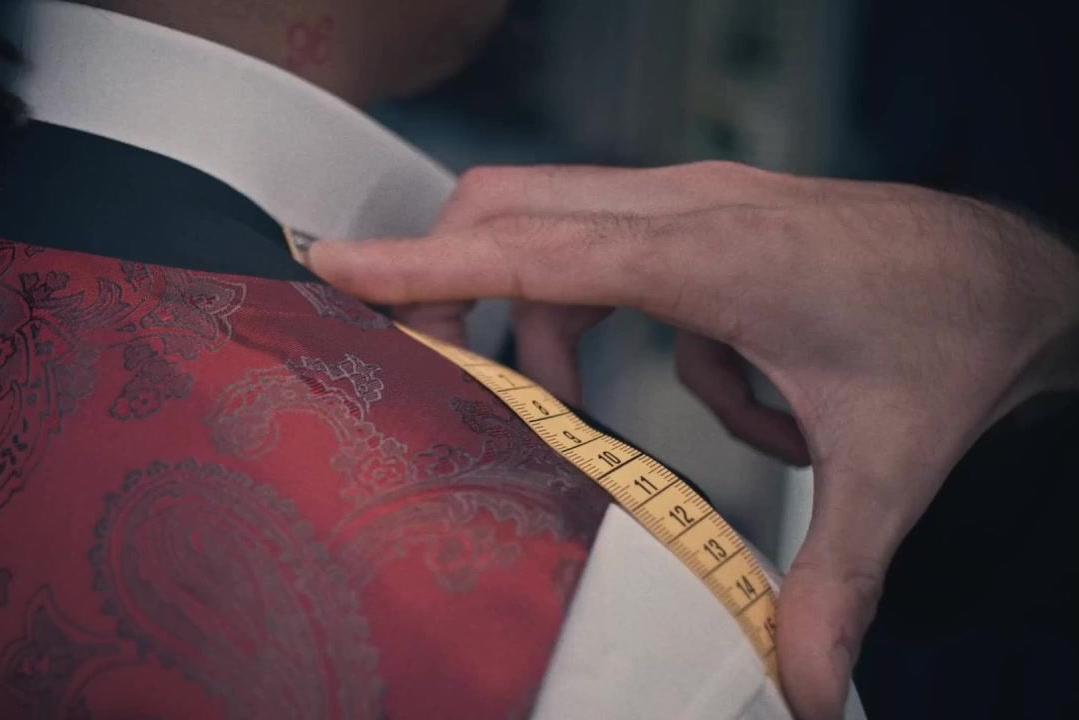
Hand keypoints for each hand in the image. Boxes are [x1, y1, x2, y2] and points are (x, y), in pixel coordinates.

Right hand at [308, 162, 1078, 718]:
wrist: (1019, 275)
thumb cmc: (952, 343)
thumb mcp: (887, 471)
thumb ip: (832, 581)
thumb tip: (807, 693)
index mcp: (714, 257)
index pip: (533, 249)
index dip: (424, 263)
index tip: (334, 264)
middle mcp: (687, 206)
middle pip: (511, 208)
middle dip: (446, 280)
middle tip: (428, 365)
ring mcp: (692, 197)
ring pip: (551, 223)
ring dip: (539, 316)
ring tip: (577, 403)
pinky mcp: (702, 210)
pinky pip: (611, 251)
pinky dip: (614, 316)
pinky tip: (708, 381)